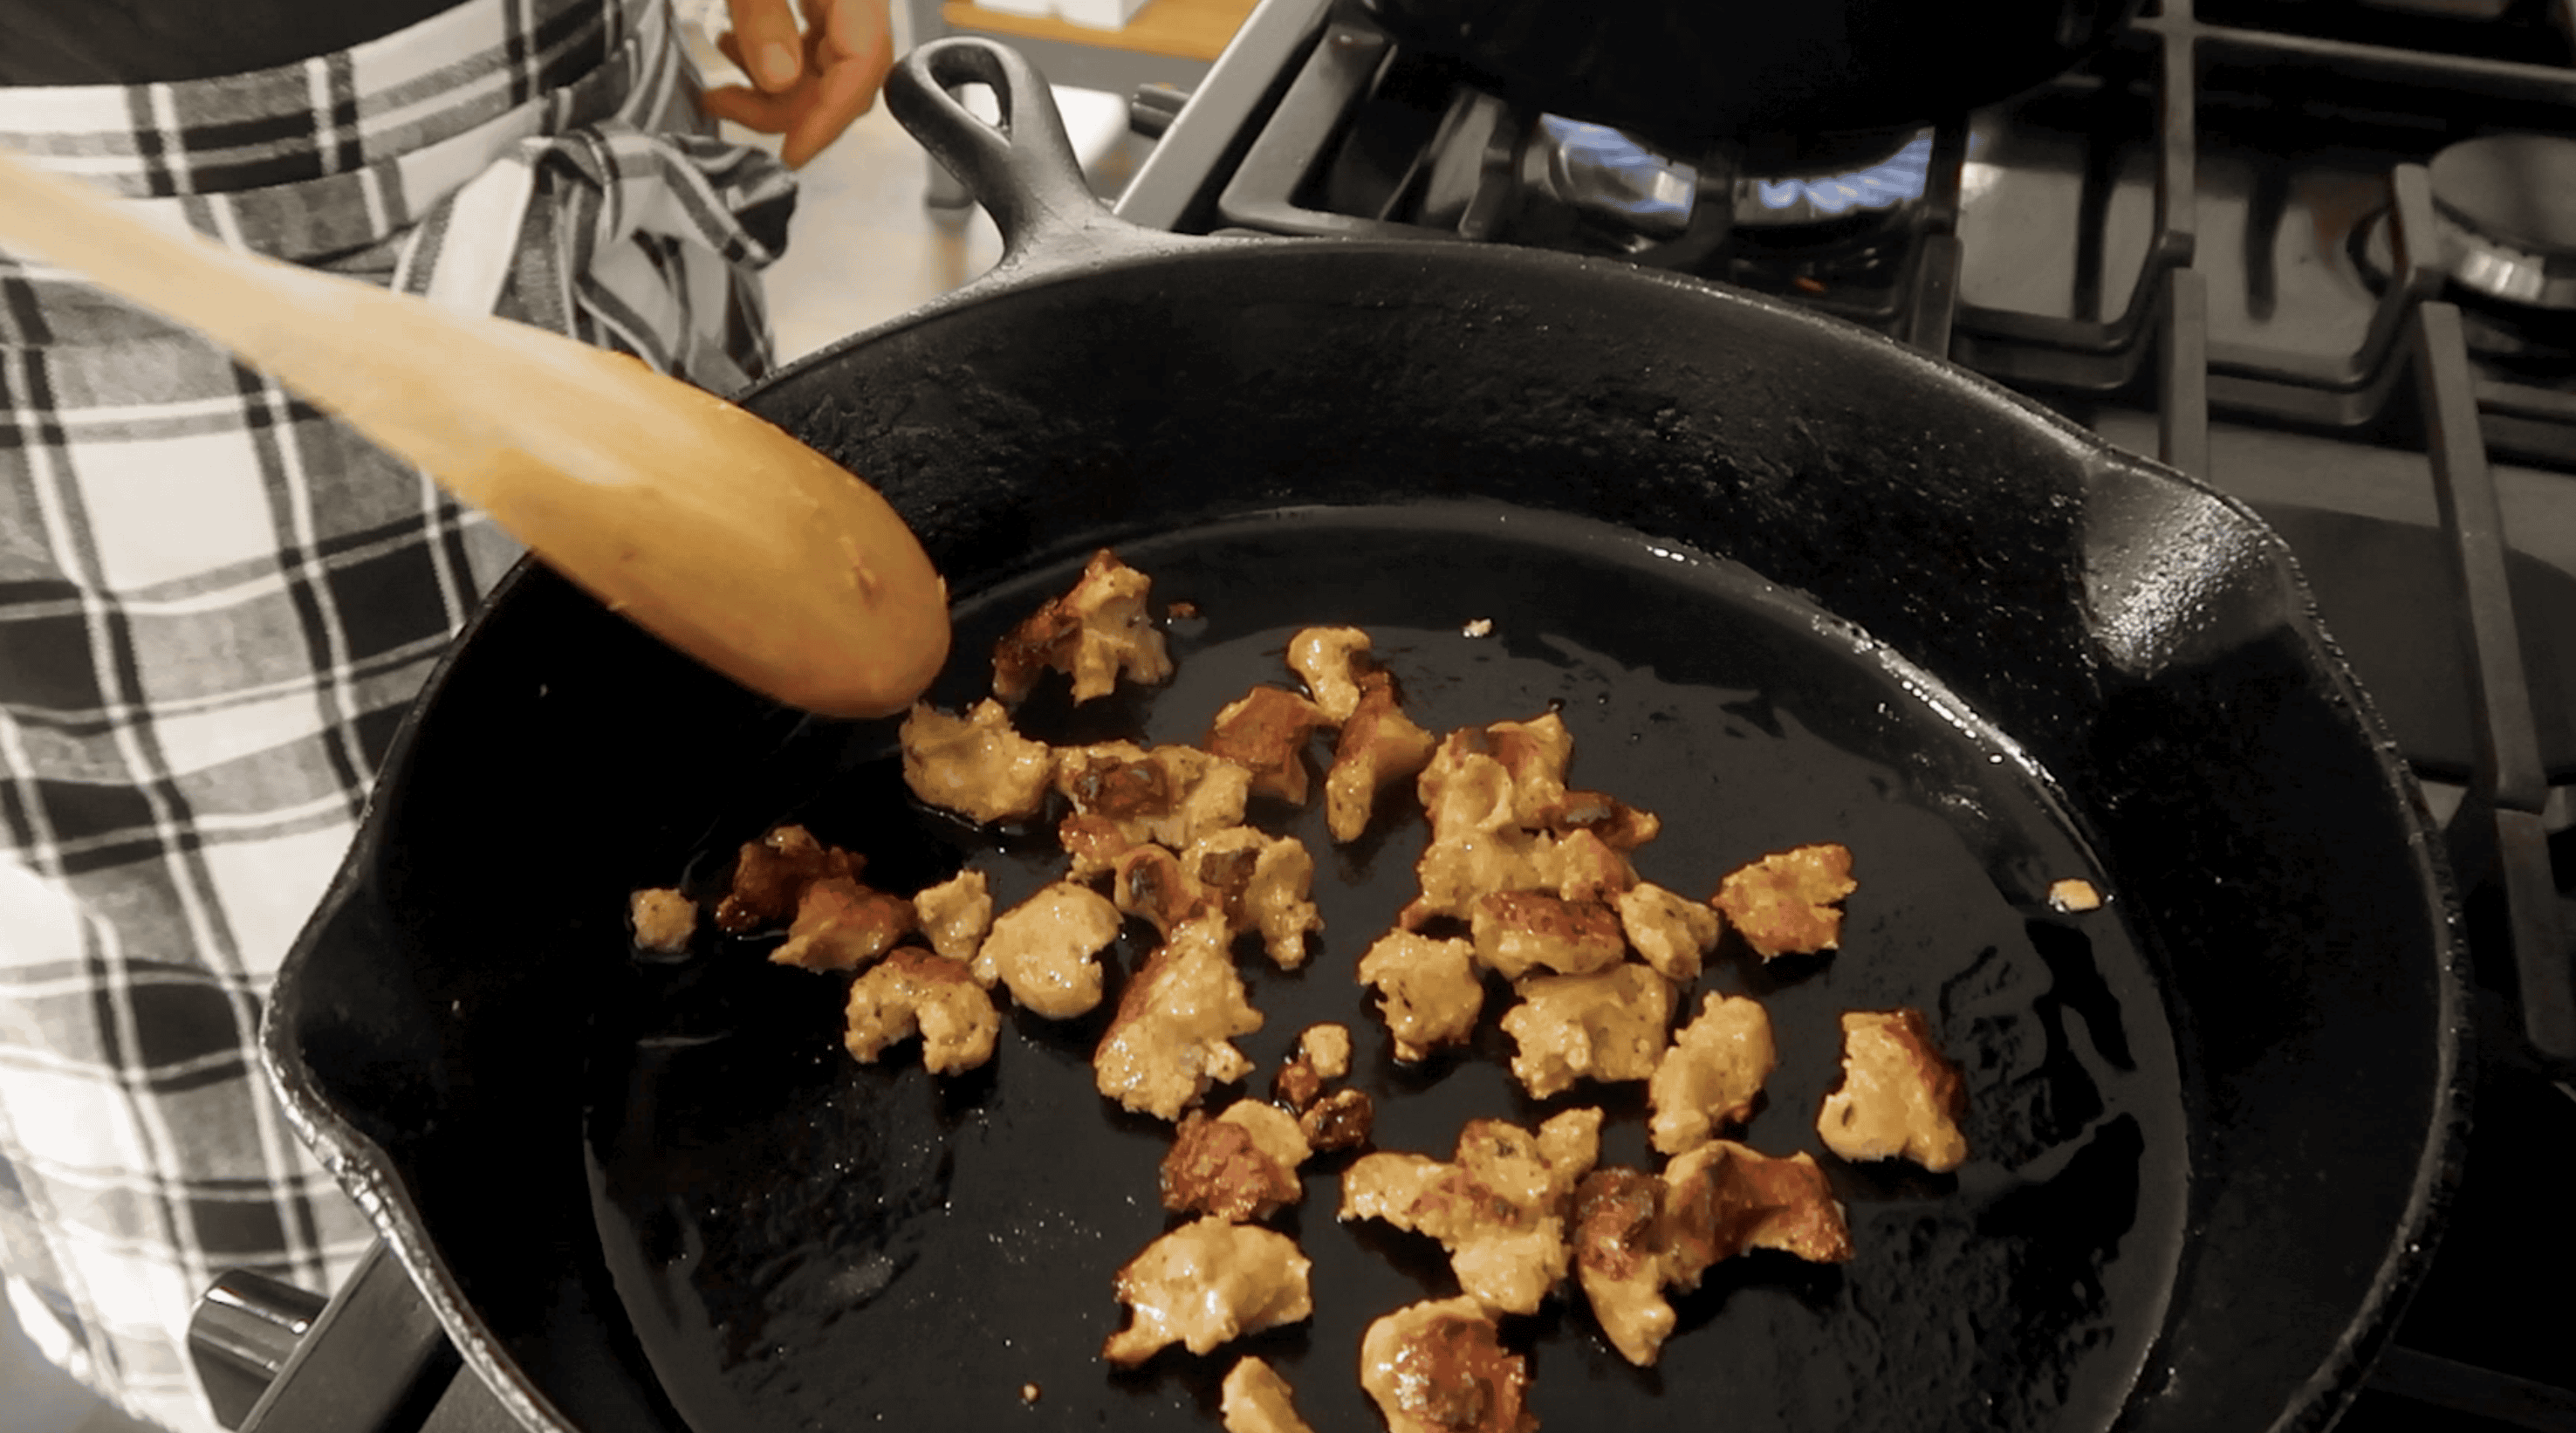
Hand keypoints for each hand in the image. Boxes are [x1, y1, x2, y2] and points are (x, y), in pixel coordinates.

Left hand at [701, 0, 894, 167]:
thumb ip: (764, 17)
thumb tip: (779, 81)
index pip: (865, 64)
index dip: (829, 118)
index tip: (791, 154)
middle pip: (845, 73)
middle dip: (785, 105)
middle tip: (726, 106)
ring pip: (824, 63)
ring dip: (771, 86)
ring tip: (722, 81)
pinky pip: (810, 40)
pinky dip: (774, 57)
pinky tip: (735, 49)